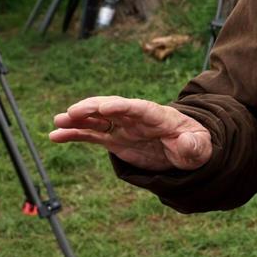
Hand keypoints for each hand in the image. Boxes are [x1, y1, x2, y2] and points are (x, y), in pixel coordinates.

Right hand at [49, 96, 211, 171]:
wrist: (186, 149)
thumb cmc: (195, 145)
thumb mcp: (200, 148)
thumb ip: (194, 145)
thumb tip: (186, 142)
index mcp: (160, 117)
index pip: (141, 108)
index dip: (124, 107)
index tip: (107, 107)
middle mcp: (138, 118)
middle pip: (115, 108)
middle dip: (95, 108)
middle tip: (74, 112)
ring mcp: (125, 127)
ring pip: (98, 119)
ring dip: (79, 118)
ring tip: (58, 120)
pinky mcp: (115, 138)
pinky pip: (92, 135)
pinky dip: (75, 134)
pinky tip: (55, 136)